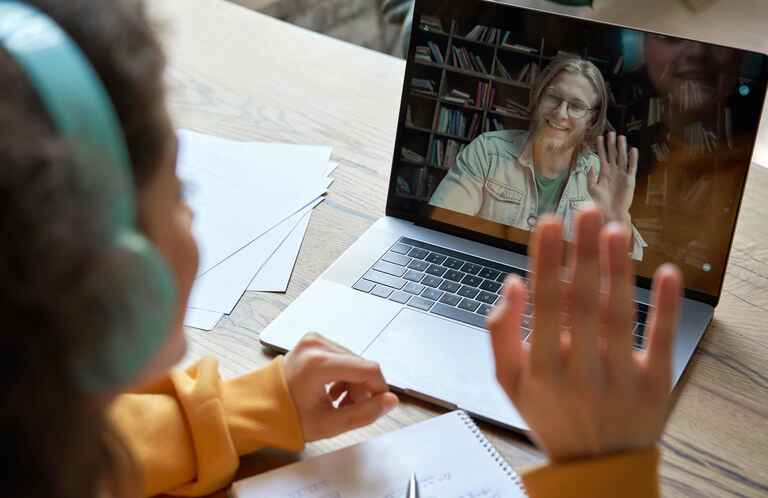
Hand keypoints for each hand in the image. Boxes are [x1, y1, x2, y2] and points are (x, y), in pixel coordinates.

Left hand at [283, 333, 398, 441]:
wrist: (259, 408)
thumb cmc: (288, 417)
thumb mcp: (330, 424)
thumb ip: (365, 413)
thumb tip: (390, 401)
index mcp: (318, 363)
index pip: (368, 369)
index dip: (380, 389)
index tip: (378, 405)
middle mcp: (316, 345)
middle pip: (360, 365)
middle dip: (362, 389)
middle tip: (349, 408)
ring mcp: (313, 340)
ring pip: (353, 361)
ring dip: (353, 382)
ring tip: (338, 402)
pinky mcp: (312, 341)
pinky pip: (341, 356)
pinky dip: (343, 374)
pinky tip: (332, 391)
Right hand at [487, 207, 681, 461]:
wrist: (596, 465)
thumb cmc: (548, 412)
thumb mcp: (509, 381)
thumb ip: (501, 333)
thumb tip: (511, 283)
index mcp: (540, 369)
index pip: (544, 305)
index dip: (547, 262)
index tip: (549, 222)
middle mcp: (579, 372)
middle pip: (582, 303)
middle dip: (583, 253)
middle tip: (586, 210)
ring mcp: (620, 379)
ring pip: (619, 316)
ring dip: (617, 270)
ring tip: (614, 230)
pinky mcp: (655, 384)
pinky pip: (662, 341)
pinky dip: (666, 306)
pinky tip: (667, 272)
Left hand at [587, 132, 637, 223]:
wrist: (610, 212)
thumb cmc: (600, 202)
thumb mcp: (592, 188)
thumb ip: (591, 176)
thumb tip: (591, 165)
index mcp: (603, 173)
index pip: (602, 156)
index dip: (600, 147)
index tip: (599, 137)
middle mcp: (613, 172)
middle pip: (613, 154)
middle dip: (611, 144)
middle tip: (611, 133)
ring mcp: (621, 175)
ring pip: (622, 158)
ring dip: (621, 148)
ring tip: (621, 138)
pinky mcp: (629, 180)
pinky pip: (632, 167)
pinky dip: (632, 159)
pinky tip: (632, 150)